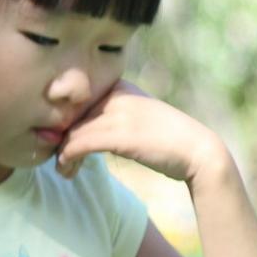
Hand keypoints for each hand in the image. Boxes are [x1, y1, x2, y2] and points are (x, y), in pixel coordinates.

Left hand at [55, 80, 227, 183]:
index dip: (64, 123)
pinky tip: (67, 168)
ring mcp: (119, 113)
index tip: (61, 141)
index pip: (77, 102)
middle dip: (61, 139)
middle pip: (71, 116)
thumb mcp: (136, 117)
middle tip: (58, 159)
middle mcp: (117, 95)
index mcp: (120, 87)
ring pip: (72, 132)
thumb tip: (77, 129)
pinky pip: (79, 144)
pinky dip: (68, 157)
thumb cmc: (166, 138)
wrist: (198, 151)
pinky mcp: (120, 135)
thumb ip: (110, 115)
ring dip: (62, 153)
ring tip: (62, 169)